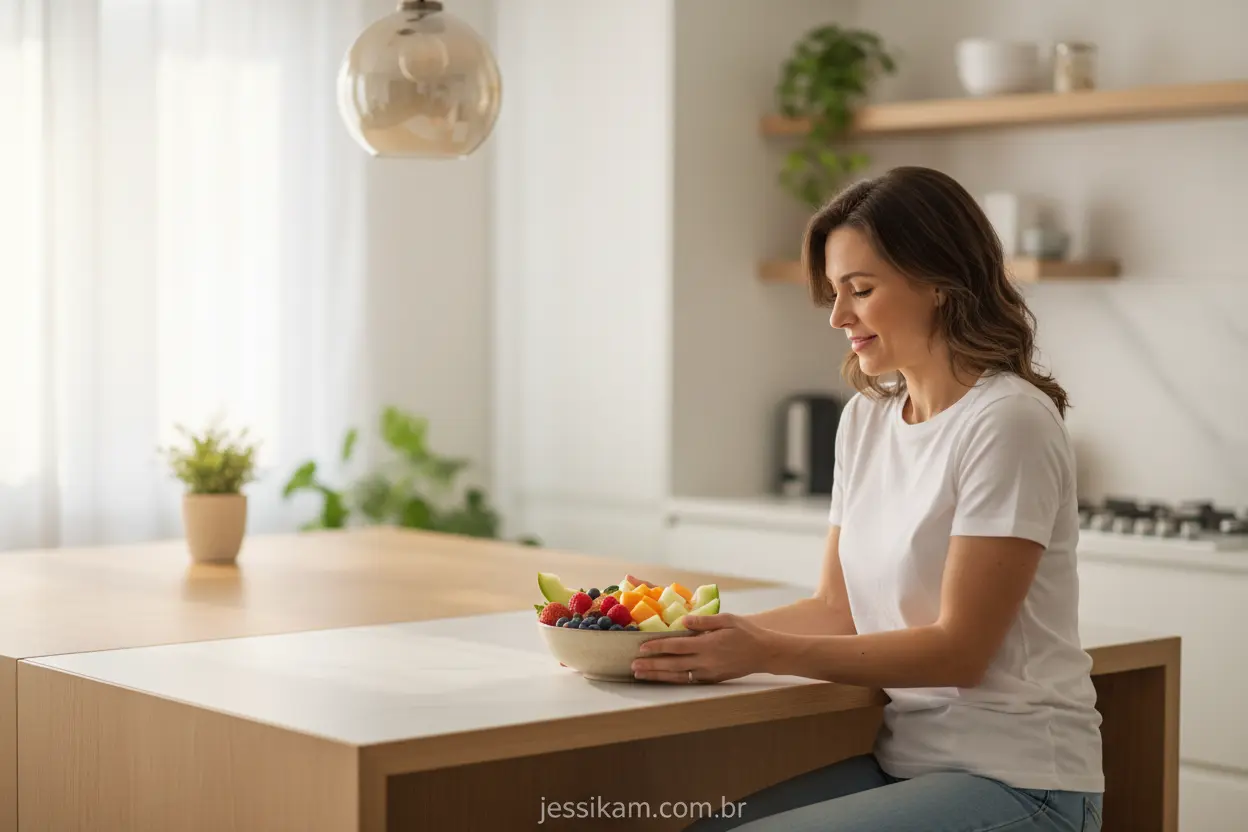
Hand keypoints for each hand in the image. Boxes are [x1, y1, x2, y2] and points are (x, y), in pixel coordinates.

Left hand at [631, 613, 778, 683]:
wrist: (765, 653)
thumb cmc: (746, 632)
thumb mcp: (727, 620)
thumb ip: (704, 621)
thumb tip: (683, 620)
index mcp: (708, 645)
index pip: (677, 646)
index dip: (658, 647)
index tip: (641, 647)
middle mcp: (706, 662)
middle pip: (673, 664)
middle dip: (651, 665)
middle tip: (632, 665)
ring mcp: (708, 673)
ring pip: (678, 676)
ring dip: (658, 676)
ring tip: (640, 675)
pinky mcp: (712, 680)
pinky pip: (688, 681)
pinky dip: (672, 680)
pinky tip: (661, 678)